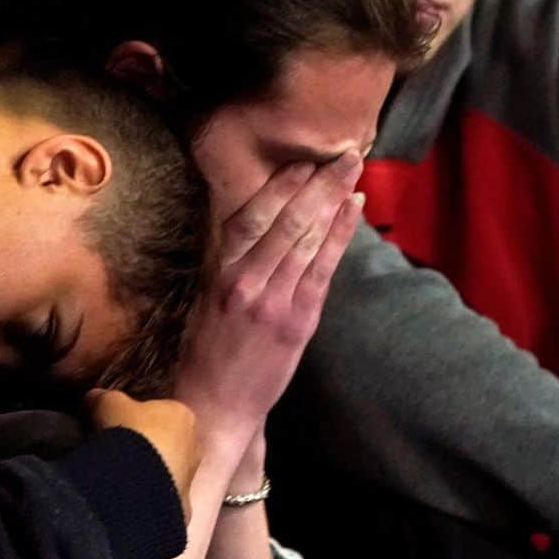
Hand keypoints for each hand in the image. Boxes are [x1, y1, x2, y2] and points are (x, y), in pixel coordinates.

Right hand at [86, 389, 200, 520]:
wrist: (135, 484)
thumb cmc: (129, 433)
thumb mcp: (109, 404)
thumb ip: (104, 398)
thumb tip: (95, 397)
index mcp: (183, 414)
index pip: (163, 412)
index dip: (141, 419)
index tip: (121, 427)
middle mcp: (194, 444)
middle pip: (169, 441)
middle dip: (149, 446)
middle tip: (121, 452)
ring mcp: (191, 477)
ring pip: (169, 470)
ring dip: (151, 473)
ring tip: (122, 478)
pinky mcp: (182, 507)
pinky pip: (163, 497)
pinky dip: (150, 497)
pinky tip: (131, 499)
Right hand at [175, 151, 364, 462]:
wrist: (215, 406)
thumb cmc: (207, 355)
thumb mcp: (205, 302)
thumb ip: (229, 265)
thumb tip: (252, 226)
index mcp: (218, 273)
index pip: (249, 216)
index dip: (278, 184)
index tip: (302, 159)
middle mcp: (244, 281)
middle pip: (285, 219)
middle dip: (317, 181)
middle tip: (343, 151)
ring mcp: (272, 301)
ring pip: (307, 237)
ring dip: (333, 199)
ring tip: (353, 169)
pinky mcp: (297, 322)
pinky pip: (322, 269)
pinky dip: (339, 235)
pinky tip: (352, 209)